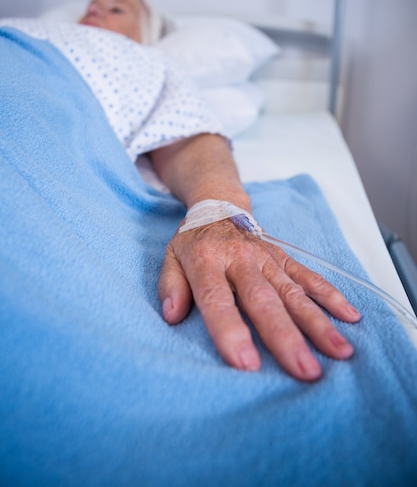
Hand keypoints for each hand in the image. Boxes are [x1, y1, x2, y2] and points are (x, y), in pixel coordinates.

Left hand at [158, 218, 360, 381]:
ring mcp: (267, 258)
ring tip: (340, 351)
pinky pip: (309, 276)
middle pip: (264, 301)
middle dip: (286, 337)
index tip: (247, 364)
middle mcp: (241, 259)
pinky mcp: (284, 257)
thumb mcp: (170, 258)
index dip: (231, 332)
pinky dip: (330, 295)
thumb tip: (172, 315)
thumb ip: (171, 286)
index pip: (217, 300)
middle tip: (306, 371)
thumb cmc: (193, 240)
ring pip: (294, 292)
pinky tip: (350, 316)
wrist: (218, 204)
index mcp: (207, 261)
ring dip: (318, 323)